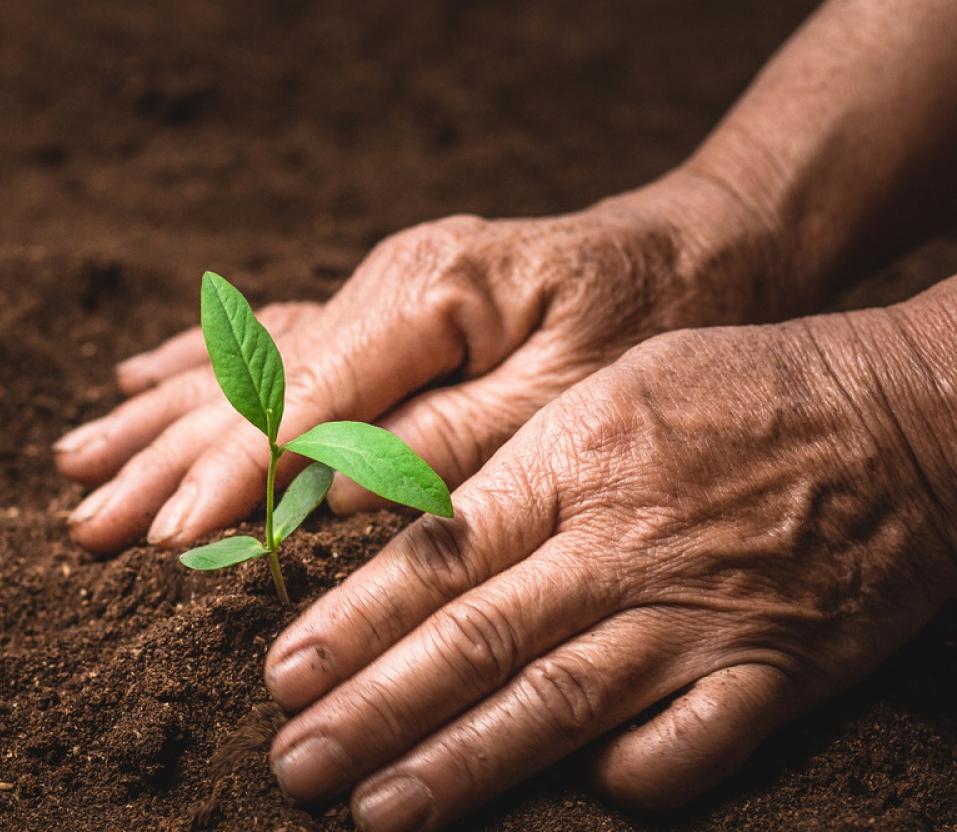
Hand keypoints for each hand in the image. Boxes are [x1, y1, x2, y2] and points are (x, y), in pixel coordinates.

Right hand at [56, 173, 779, 552]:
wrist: (697, 249)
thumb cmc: (648, 323)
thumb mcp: (565, 396)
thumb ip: (443, 444)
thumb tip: (327, 500)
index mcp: (429, 295)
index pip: (304, 402)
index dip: (232, 477)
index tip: (165, 535)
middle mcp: (383, 283)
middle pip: (252, 384)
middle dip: (165, 461)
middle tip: (86, 526)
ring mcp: (373, 289)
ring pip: (244, 363)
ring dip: (157, 420)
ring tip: (75, 464)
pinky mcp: (378, 305)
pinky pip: (274, 339)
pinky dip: (201, 366)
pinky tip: (138, 375)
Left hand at [262, 308, 956, 829]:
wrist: (904, 411)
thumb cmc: (738, 388)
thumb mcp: (605, 392)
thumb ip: (511, 470)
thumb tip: (407, 542)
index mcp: (573, 463)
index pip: (439, 556)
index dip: (354, 623)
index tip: (283, 674)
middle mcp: (623, 546)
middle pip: (476, 641)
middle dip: (375, 711)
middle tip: (296, 765)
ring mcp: (701, 614)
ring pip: (558, 702)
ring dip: (460, 763)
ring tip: (378, 810)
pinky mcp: (778, 669)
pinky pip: (690, 744)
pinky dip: (629, 775)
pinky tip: (571, 793)